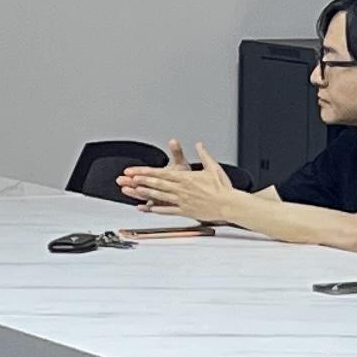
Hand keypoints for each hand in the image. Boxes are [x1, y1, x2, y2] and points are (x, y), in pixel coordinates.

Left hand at [117, 144, 237, 223]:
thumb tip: (199, 145)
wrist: (229, 204)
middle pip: (157, 184)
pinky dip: (157, 209)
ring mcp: (182, 201)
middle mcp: (182, 189)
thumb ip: (204, 154)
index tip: (135, 171)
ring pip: (160, 197)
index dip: (146, 172)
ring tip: (133, 192)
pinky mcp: (185, 211)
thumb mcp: (213, 166)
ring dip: (145, 194)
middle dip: (141, 181)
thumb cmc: (222, 187)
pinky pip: (168, 210)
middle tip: (128, 180)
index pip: (162, 173)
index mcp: (186, 178)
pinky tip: (149, 208)